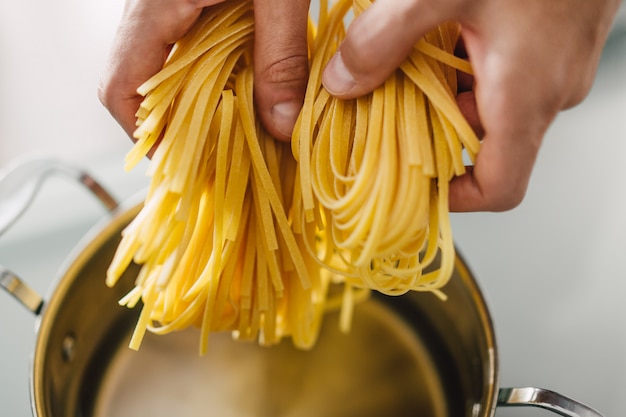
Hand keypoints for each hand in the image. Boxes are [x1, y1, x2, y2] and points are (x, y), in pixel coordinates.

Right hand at [98, 0, 310, 141]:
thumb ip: (281, 56)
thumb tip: (282, 126)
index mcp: (153, 6)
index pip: (121, 88)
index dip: (147, 137)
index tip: (183, 166)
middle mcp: (146, 5)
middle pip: (134, 82)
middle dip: (170, 124)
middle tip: (210, 154)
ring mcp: (160, 0)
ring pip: (158, 64)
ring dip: (188, 99)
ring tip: (225, 127)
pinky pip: (178, 43)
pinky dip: (202, 72)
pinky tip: (236, 85)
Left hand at [321, 0, 620, 211]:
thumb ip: (381, 40)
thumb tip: (341, 84)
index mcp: (526, 98)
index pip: (500, 187)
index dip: (457, 198)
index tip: (417, 185)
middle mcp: (548, 93)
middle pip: (486, 146)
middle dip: (433, 133)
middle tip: (389, 110)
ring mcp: (557, 68)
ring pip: (494, 107)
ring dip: (448, 95)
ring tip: (409, 66)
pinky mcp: (557, 43)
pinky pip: (508, 76)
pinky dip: (470, 68)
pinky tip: (443, 34)